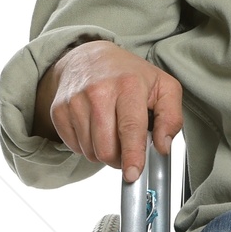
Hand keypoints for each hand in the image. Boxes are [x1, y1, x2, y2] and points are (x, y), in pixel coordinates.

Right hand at [33, 41, 181, 182]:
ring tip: (111, 132)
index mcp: (128, 85)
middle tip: (127, 147)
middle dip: (120, 158)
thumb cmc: (129, 75)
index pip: (130, 128)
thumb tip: (163, 146)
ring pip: (90, 151)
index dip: (132, 155)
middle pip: (106, 148)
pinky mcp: (59, 110)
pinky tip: (94, 128)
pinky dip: (87, 146)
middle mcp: (98, 92)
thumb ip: (172, 117)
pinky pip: (74, 147)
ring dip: (103, 152)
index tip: (133, 173)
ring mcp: (75, 101)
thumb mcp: (163, 87)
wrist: (89, 57)